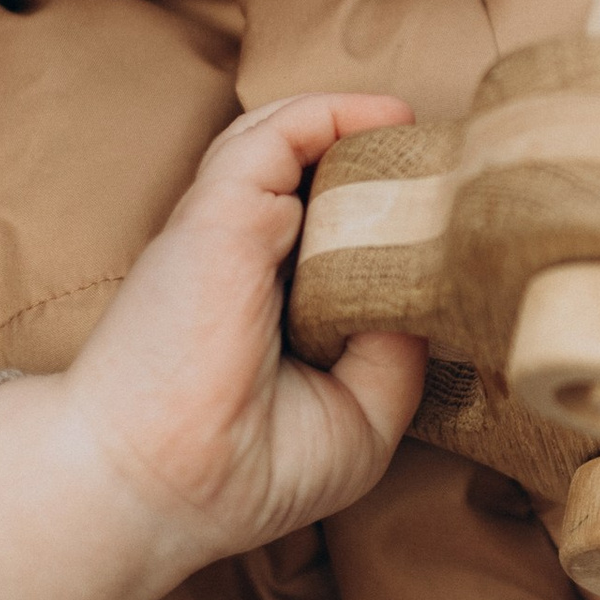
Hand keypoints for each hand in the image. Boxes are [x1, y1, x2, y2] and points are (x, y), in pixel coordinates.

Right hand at [0, 94, 424, 599]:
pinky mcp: (222, 211)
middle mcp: (245, 260)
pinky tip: (387, 119)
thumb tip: (431, 289)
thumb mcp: (360, 420)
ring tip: (416, 134)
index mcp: (267, 306)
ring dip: (356, 129)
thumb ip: (398, 355)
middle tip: (439, 166)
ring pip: (287, 142)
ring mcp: (229, 229)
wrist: (158, 487)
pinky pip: (278, 133)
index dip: (381, 217)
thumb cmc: (242, 474)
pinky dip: (332, 112)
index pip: (325, 234)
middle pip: (309, 177)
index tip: (442, 215)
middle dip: (375, 163)